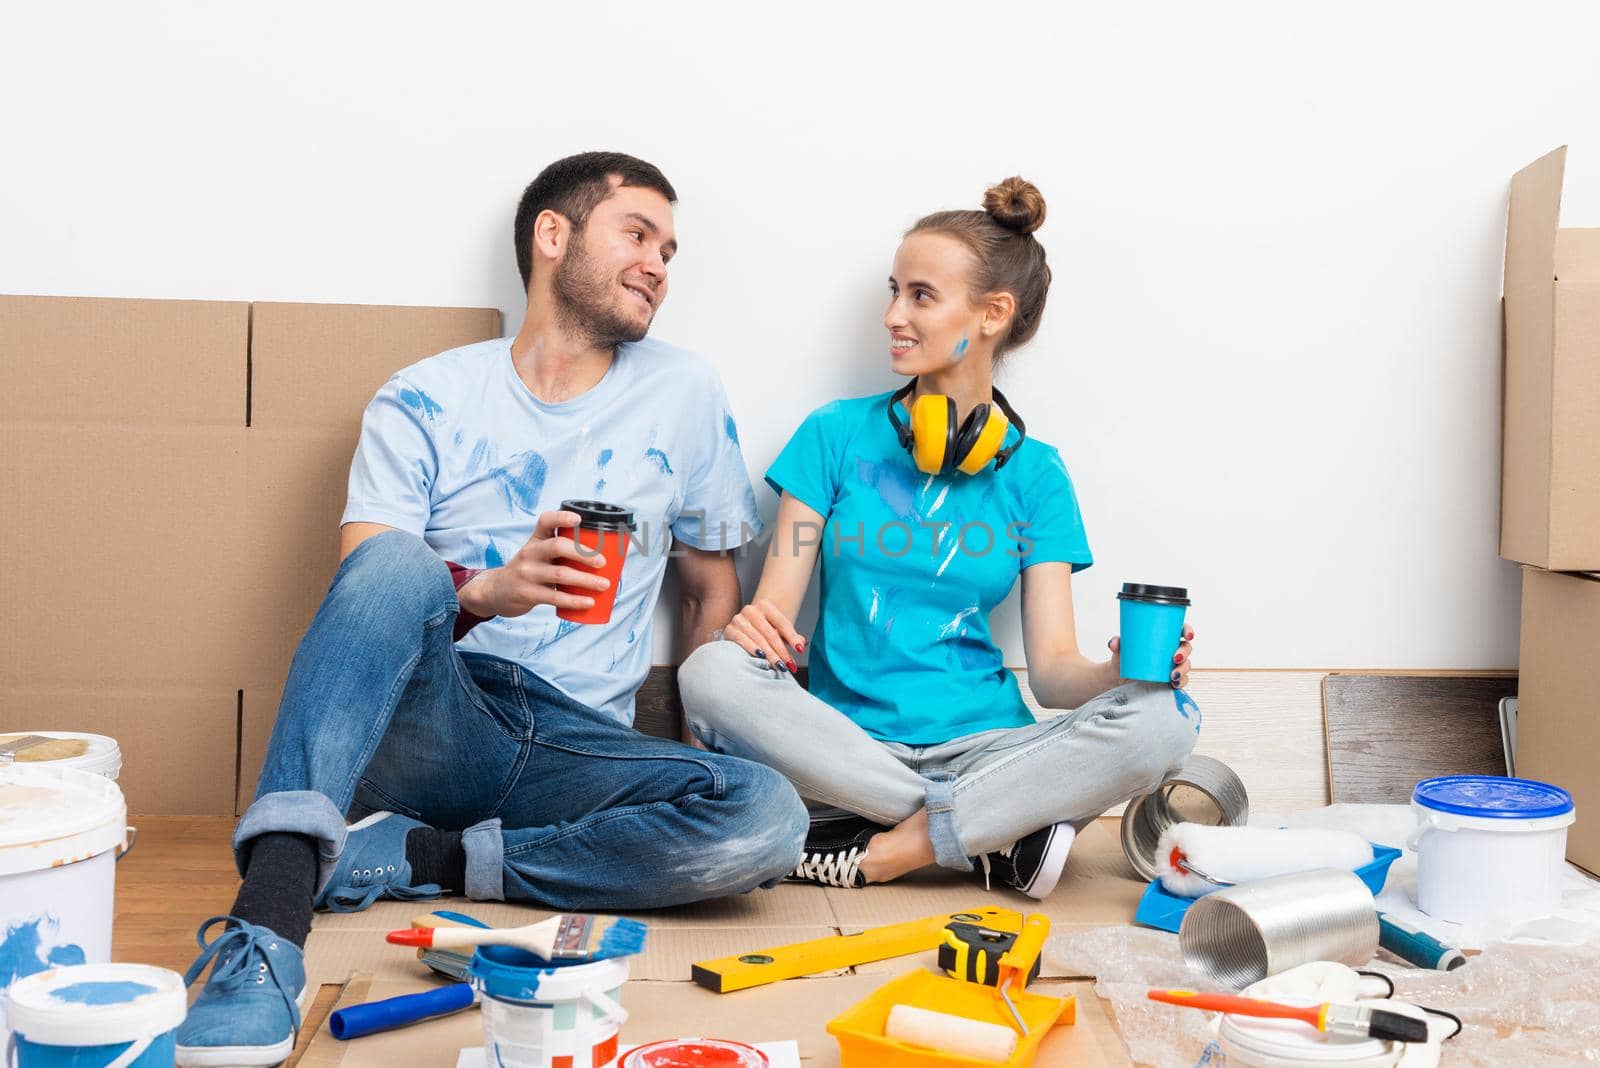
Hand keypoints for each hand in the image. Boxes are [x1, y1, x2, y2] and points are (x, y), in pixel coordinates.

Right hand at [459, 510, 610, 618]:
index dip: (562, 517)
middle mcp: (529, 553)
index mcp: (535, 539)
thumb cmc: (529, 570)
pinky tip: (589, 602)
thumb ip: (561, 551)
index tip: (579, 519)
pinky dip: (574, 600)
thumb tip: (607, 557)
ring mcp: (527, 573)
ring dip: (585, 580)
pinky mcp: (527, 593)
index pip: (545, 521)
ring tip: (604, 585)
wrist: (496, 590)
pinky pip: (555, 597)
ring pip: (560, 574)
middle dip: (583, 553)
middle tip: (603, 562)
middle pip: (558, 546)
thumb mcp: (537, 553)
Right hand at [723, 598, 804, 673]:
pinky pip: (742, 640)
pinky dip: (752, 649)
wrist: (742, 628)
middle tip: (790, 665)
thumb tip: (803, 643)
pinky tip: (761, 657)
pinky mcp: (730, 630)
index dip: (792, 637)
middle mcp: (751, 610)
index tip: (800, 651)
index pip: (782, 623)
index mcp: (765, 605)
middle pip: (771, 633)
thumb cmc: (763, 630)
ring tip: (779, 666)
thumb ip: (790, 636)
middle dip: (782, 651)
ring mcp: (739, 619)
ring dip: (770, 654)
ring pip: (758, 639)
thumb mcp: (777, 631)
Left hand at [1108, 625, 1195, 687]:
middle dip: (1184, 653)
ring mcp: (1173, 665)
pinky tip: (1174, 684)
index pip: (1181, 630)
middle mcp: (1172, 649)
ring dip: (1183, 670)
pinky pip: (1182, 680)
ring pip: (1186, 665)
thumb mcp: (1120, 649)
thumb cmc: (1124, 656)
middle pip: (1187, 648)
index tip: (1188, 635)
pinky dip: (1181, 682)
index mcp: (1164, 636)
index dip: (1188, 631)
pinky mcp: (1172, 679)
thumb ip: (1116, 643)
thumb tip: (1113, 643)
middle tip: (1174, 658)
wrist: (1119, 676)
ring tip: (1172, 675)